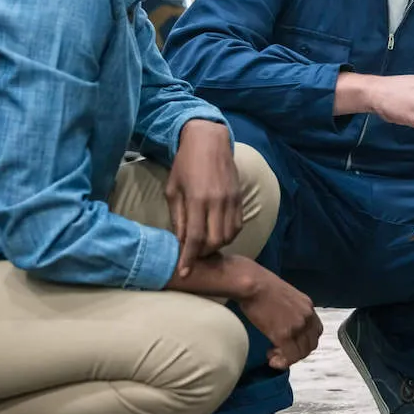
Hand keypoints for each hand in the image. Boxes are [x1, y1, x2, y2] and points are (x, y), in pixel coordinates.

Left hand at [168, 120, 240, 276]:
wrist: (209, 141)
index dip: (189, 258)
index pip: (195, 238)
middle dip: (203, 254)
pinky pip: (237, 225)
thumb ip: (178, 217)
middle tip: (192, 255)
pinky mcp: (239, 198)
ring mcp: (231, 200)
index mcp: (198, 199)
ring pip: (229, 235)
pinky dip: (227, 235)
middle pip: (215, 241)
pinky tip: (216, 233)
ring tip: (204, 245)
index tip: (184, 272)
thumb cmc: (185, 164)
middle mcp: (218, 202)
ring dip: (216, 246)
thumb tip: (179, 242)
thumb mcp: (173, 190)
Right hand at [237, 271, 323, 369]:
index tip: (291, 342)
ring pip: (302, 353)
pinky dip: (282, 362)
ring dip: (289, 358)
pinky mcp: (284, 335)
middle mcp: (307, 316)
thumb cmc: (261, 285)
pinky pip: (290, 357)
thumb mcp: (285, 295)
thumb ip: (290, 309)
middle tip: (281, 351)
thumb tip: (284, 320)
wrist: (252, 284)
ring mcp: (297, 326)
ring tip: (273, 355)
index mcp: (308, 306)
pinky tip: (271, 359)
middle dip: (297, 352)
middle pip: (311, 344)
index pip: (316, 330)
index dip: (305, 341)